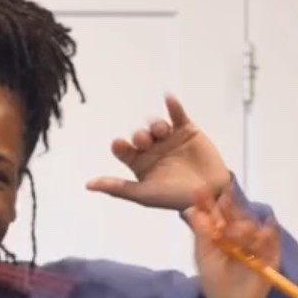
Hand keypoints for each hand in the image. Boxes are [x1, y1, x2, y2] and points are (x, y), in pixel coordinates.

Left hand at [87, 93, 231, 212]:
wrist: (209, 194)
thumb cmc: (174, 198)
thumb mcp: (143, 194)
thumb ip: (117, 188)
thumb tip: (88, 185)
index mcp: (139, 164)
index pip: (123, 151)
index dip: (120, 146)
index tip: (119, 145)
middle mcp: (152, 150)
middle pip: (139, 136)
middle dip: (140, 136)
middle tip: (144, 141)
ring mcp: (169, 138)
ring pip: (155, 124)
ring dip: (155, 126)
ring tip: (161, 132)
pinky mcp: (187, 130)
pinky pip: (177, 114)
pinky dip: (173, 106)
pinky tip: (169, 99)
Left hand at [188, 192, 279, 297]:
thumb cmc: (215, 280)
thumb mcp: (204, 254)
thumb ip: (201, 232)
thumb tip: (191, 209)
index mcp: (221, 230)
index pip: (216, 211)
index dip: (209, 201)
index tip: (200, 191)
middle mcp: (239, 231)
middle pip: (236, 212)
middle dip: (229, 206)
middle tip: (223, 199)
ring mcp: (256, 241)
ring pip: (251, 225)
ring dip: (242, 228)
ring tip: (234, 237)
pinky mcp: (270, 252)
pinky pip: (271, 238)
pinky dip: (266, 234)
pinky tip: (261, 235)